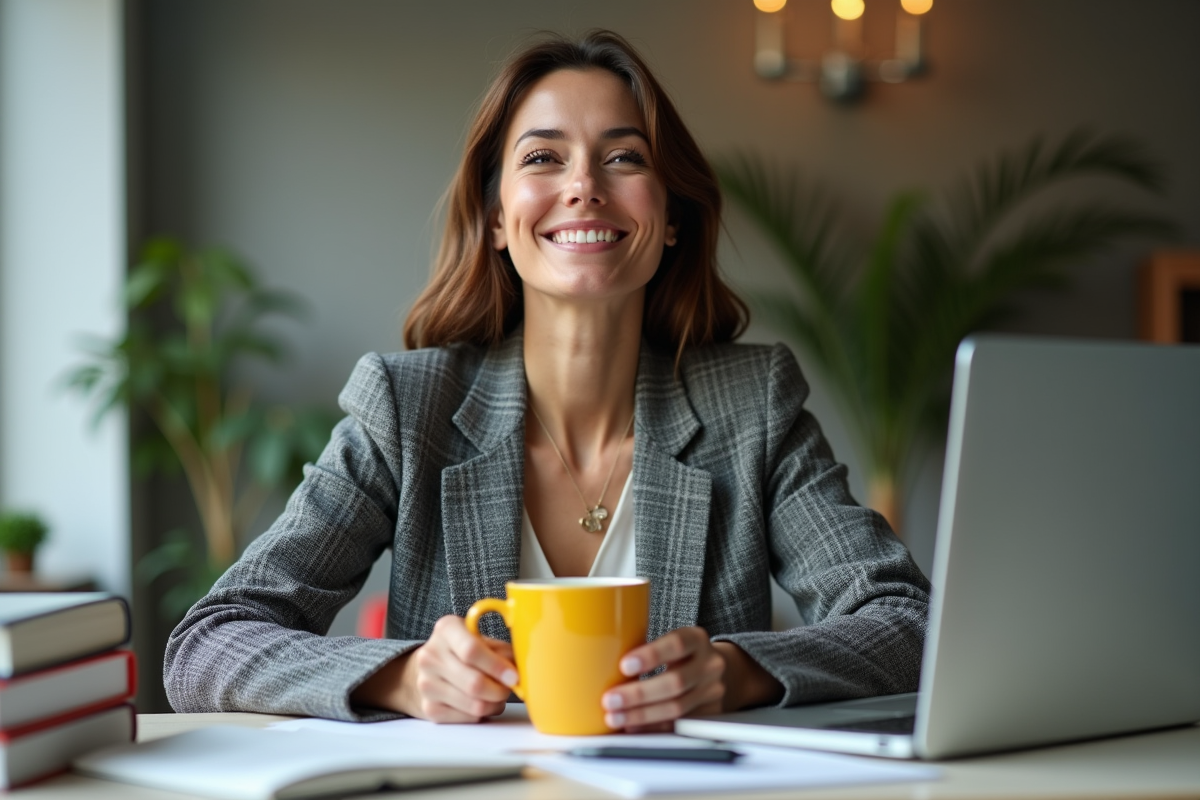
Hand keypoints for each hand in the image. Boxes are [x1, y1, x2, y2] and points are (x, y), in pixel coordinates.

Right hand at [352, 615, 516, 722]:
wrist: (427, 669)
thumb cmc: (462, 650)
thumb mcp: (480, 638)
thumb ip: (501, 649)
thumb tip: (521, 669)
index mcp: (446, 630)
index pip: (471, 650)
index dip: (497, 666)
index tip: (513, 676)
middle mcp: (431, 656)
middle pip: (474, 683)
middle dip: (500, 690)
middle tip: (510, 688)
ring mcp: (426, 684)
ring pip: (474, 705)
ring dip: (495, 704)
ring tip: (498, 695)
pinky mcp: (429, 708)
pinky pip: (468, 718)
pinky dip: (482, 713)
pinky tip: (482, 702)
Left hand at [599, 626, 724, 732]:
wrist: (715, 669)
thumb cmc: (681, 654)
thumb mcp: (670, 642)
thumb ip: (646, 649)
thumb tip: (602, 662)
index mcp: (696, 639)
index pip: (677, 643)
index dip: (651, 655)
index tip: (625, 665)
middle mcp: (709, 664)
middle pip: (675, 682)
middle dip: (639, 694)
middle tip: (611, 700)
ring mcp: (712, 691)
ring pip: (677, 707)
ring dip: (641, 715)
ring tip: (616, 717)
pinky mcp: (710, 713)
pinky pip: (679, 725)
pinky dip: (653, 727)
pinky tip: (634, 727)